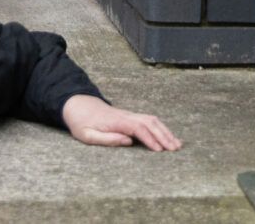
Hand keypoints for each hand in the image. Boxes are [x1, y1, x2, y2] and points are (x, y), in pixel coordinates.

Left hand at [60, 94, 181, 151]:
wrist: (77, 104)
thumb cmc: (81, 122)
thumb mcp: (86, 135)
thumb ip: (106, 138)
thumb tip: (128, 141)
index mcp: (115, 121)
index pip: (137, 128)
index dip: (149, 139)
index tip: (159, 150)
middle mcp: (125, 115)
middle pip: (148, 122)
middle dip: (163, 136)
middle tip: (175, 149)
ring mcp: (128, 114)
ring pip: (151, 120)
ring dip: (165, 131)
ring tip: (177, 144)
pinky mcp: (130, 116)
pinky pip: (148, 120)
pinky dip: (160, 127)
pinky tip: (168, 136)